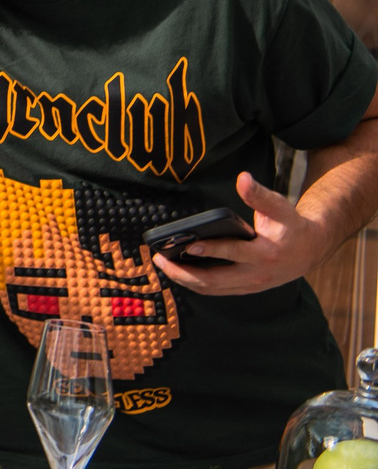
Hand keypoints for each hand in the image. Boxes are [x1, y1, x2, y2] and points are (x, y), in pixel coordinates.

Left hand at [157, 170, 328, 295]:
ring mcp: (251, 285)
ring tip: (162, 264)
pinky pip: (216, 290)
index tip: (187, 244)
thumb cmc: (291, 225)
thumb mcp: (279, 207)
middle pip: (215, 280)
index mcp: (266, 254)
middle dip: (184, 272)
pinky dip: (194, 284)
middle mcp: (257, 274)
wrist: (310, 250)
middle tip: (159, 258)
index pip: (233, 253)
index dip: (210, 249)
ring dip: (184, 280)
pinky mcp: (246, 289)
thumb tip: (243, 178)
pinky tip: (177, 271)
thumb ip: (259, 194)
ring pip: (212, 289)